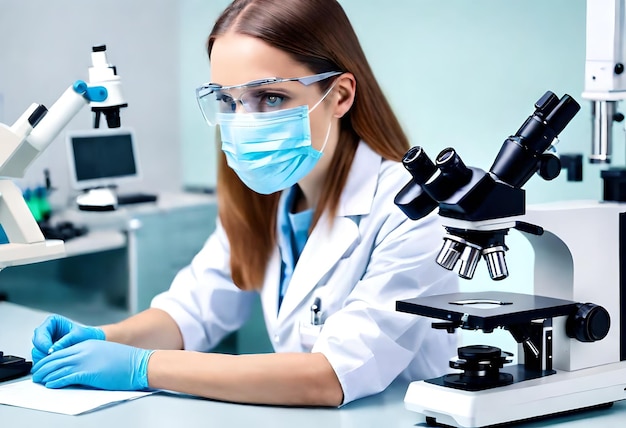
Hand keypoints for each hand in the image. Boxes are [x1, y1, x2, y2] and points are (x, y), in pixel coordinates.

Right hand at [31, 314, 104, 363]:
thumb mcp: (78, 336)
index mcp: (52, 322)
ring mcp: (45, 342)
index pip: (40, 333)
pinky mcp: (47, 353)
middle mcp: (46, 331)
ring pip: (37, 353)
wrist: (93, 342)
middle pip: (37, 344)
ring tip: (58, 361)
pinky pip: (41, 360)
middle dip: (44, 353)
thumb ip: (64, 341)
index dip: (44, 344)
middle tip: (54, 359)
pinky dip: (47, 364)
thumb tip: (51, 350)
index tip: (50, 352)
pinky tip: (57, 364)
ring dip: (45, 360)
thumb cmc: (87, 335)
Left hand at [31, 340, 153, 390]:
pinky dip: (56, 381)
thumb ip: (91, 356)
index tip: (44, 365)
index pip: (62, 351)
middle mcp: (84, 351)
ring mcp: (86, 361)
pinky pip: (66, 377)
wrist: (139, 364)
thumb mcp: (106, 353)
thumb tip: (81, 366)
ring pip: (58, 367)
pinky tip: (50, 384)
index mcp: (88, 344)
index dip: (50, 359)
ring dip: (46, 375)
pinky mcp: (88, 373)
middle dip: (44, 367)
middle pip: (57, 358)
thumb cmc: (127, 361)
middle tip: (36, 374)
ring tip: (39, 380)